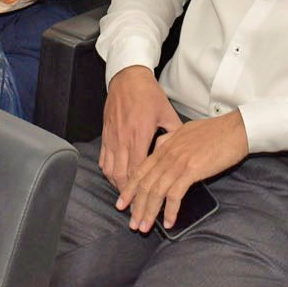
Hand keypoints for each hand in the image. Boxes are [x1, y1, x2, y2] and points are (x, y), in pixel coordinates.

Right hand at [99, 66, 179, 191]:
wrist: (127, 78)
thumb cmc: (148, 94)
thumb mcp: (167, 112)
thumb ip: (174, 132)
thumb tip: (184, 148)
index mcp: (140, 136)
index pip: (138, 171)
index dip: (141, 190)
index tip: (147, 202)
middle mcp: (123, 139)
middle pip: (122, 176)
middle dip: (128, 195)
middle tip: (136, 208)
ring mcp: (112, 138)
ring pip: (110, 171)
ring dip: (117, 186)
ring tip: (126, 197)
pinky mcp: (105, 134)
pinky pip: (103, 159)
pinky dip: (108, 172)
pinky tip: (115, 178)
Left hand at [117, 112, 247, 231]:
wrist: (236, 129)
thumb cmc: (215, 131)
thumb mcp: (185, 130)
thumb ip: (170, 140)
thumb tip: (160, 147)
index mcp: (165, 145)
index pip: (140, 170)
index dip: (129, 188)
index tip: (122, 204)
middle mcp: (168, 154)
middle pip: (144, 183)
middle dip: (136, 206)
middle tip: (132, 223)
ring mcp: (179, 162)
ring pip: (156, 191)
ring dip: (149, 212)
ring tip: (145, 227)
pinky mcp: (192, 170)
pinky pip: (175, 195)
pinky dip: (170, 211)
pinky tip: (169, 222)